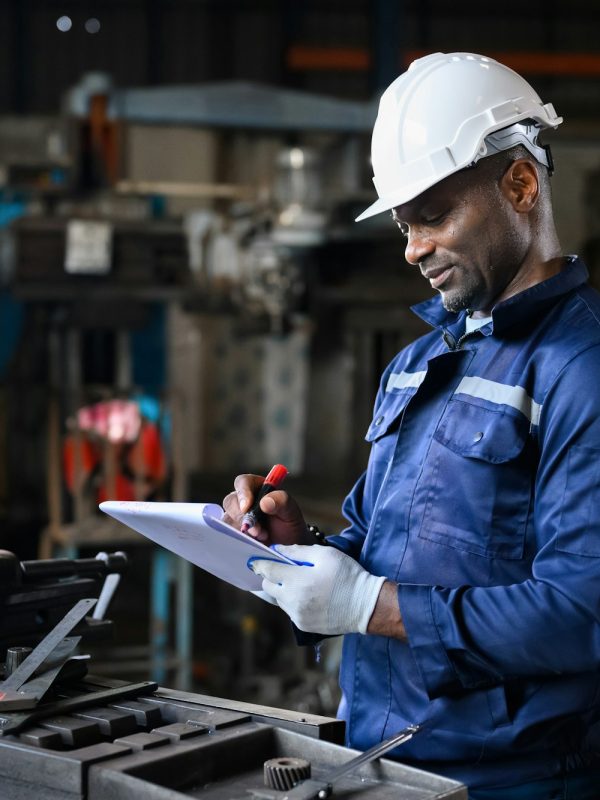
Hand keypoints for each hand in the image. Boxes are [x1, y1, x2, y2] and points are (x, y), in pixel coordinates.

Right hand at [222, 473, 310, 545]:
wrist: (288, 543)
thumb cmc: (289, 521)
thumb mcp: (290, 510)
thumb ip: (281, 501)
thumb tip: (265, 502)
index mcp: (255, 486)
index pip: (242, 482)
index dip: (242, 493)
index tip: (246, 507)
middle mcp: (242, 500)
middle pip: (230, 502)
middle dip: (242, 517)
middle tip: (258, 531)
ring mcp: (235, 516)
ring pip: (228, 520)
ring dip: (243, 531)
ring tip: (263, 537)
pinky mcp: (233, 531)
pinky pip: (229, 534)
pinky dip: (240, 540)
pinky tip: (254, 543)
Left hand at [250, 544, 385, 634]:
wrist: (366, 606)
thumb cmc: (347, 575)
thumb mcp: (325, 554)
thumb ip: (297, 551)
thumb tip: (278, 549)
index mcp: (296, 580)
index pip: (267, 570)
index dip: (259, 564)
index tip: (254, 561)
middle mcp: (292, 600)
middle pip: (268, 587)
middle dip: (271, 577)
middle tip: (283, 569)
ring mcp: (297, 615)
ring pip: (279, 599)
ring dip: (283, 589)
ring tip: (302, 582)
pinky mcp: (303, 625)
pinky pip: (290, 610)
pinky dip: (293, 601)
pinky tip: (309, 595)